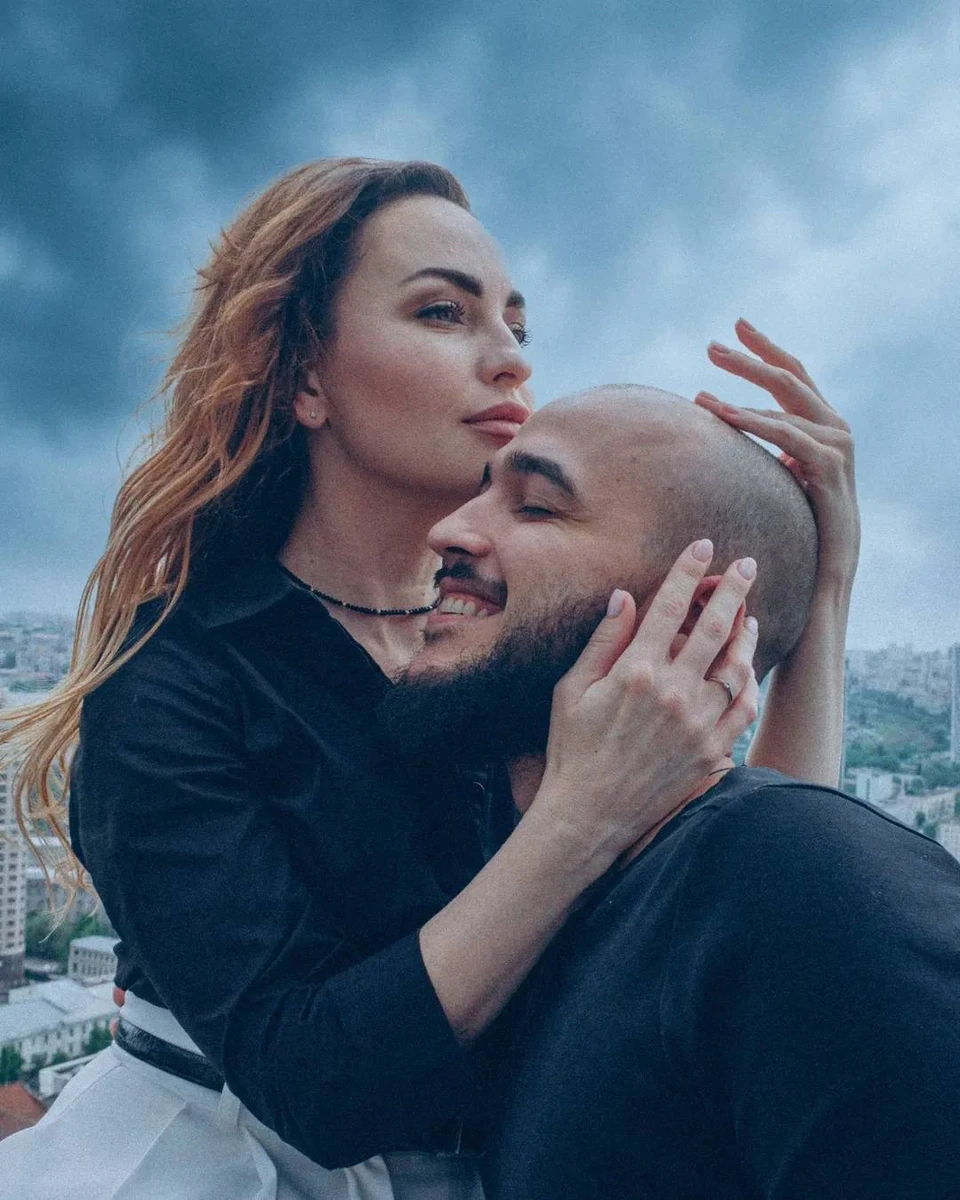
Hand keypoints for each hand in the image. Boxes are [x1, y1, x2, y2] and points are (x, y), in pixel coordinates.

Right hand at [531, 541, 758, 863]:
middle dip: (733, 589)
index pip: (670, 606)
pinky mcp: (711, 751)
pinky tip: (747, 667)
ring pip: (737, 665)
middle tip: (748, 565)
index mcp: (635, 671)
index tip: (702, 546)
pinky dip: (749, 682)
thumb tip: (625, 596)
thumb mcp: (572, 690)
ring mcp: (697, 723)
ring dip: (747, 633)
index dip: (688, 571)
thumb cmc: (572, 750)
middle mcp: (672, 693)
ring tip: (750, 615)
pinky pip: (743, 708)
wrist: (589, 816)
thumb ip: (602, 641)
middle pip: (714, 627)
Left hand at [695, 319, 859, 594]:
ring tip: (699, 394)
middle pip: (790, 378)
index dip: (765, 349)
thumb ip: (762, 451)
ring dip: (740, 395)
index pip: (792, 375)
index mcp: (821, 425)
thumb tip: (721, 429)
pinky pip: (787, 436)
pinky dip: (754, 422)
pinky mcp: (830, 468)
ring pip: (784, 406)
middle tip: (709, 346)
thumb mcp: (775, 479)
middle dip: (750, 359)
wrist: (828, 570)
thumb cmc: (797, 528)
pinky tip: (724, 415)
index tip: (736, 326)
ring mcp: (837, 446)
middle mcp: (834, 428)